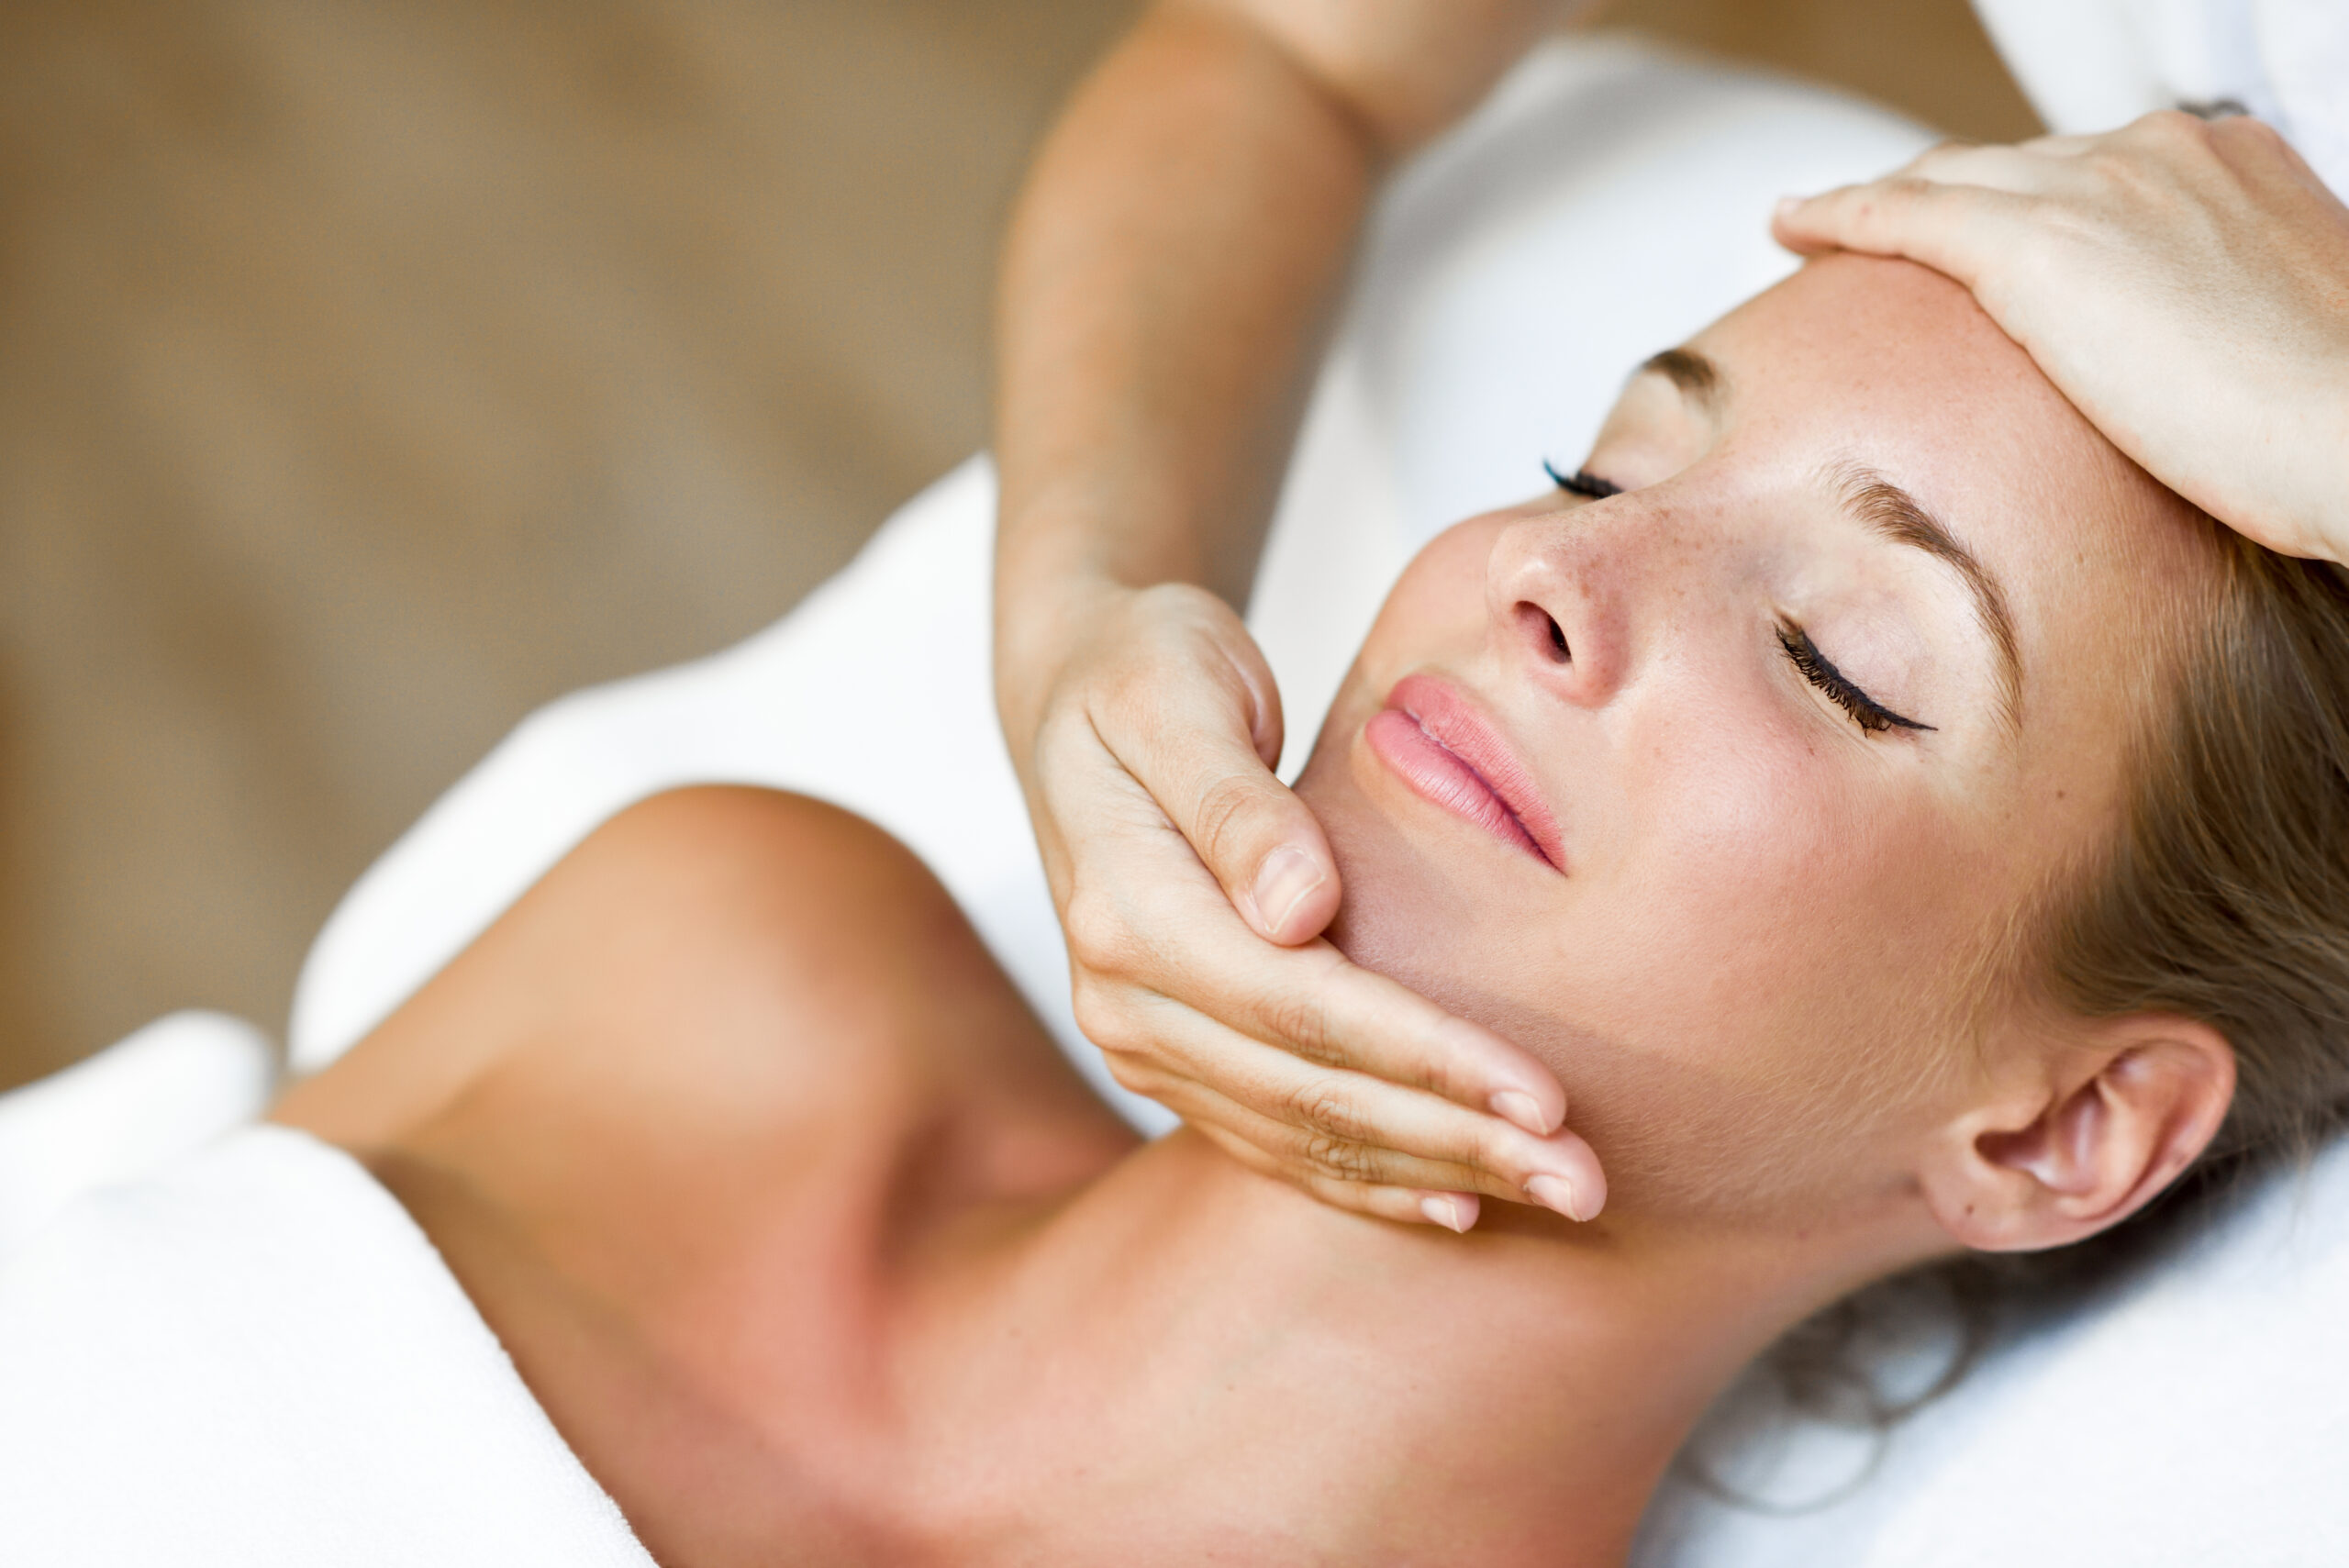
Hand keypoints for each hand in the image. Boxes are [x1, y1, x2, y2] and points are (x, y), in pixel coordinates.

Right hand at [1006, 575, 1606, 1230]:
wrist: (1080, 700)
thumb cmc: (1148, 671)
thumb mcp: (1179, 689)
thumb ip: (1234, 799)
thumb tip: (1301, 907)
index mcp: (1124, 911)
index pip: (1299, 1007)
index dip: (1425, 1056)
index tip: (1542, 1092)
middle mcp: (1120, 1001)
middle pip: (1310, 1095)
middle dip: (1457, 1140)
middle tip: (1585, 1181)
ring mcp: (1140, 1042)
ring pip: (1301, 1137)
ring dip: (1433, 1172)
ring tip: (1556, 1195)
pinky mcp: (1171, 1061)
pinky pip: (1276, 1142)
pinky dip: (1369, 1181)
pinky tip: (1456, 1203)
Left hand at [1774, 111, 2348, 561]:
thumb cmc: (2332, 423)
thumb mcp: (2268, 340)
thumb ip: (2206, 326)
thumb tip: (2176, 377)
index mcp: (2222, 165)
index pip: (2086, 169)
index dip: (2020, 199)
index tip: (1982, 234)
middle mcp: (2156, 152)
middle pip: (2011, 165)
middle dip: (1944, 197)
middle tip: (1875, 233)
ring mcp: (2097, 187)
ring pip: (1950, 178)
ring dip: (1878, 203)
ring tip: (1813, 227)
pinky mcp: (2038, 243)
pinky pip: (1907, 213)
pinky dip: (1841, 214)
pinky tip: (1792, 227)